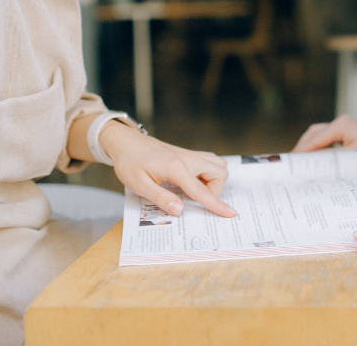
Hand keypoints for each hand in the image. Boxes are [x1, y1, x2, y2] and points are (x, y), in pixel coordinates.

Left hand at [101, 124, 235, 217]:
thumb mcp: (139, 185)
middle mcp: (188, 159)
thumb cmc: (130, 163)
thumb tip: (180, 210)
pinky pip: (210, 161)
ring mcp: (190, 155)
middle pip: (219, 173)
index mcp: (176, 168)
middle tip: (196, 201)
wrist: (126, 142)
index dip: (216, 204)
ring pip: (218, 165)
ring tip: (196, 191)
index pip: (201, 190)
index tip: (230, 213)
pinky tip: (194, 181)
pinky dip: (209, 172)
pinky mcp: (188, 154)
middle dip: (215, 191)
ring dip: (214, 180)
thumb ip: (161, 198)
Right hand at [293, 115, 356, 167]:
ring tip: (299, 159)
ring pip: (319, 133)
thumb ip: (331, 159)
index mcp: (341, 125)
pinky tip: (314, 156)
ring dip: (309, 145)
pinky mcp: (347, 131)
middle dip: (302, 147)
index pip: (315, 139)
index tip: (291, 162)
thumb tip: (312, 164)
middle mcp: (340, 122)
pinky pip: (327, 137)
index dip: (302, 151)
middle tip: (291, 161)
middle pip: (314, 133)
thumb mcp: (353, 157)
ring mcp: (344, 125)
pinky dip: (318, 145)